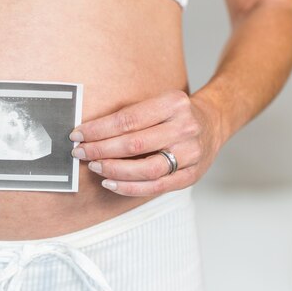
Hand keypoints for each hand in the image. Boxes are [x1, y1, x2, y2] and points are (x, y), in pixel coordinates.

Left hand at [68, 89, 222, 195]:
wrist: (214, 122)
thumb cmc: (175, 114)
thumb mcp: (158, 102)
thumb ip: (130, 116)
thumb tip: (89, 132)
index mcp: (174, 103)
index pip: (128, 119)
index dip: (98, 129)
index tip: (78, 134)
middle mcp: (185, 128)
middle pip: (134, 144)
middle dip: (100, 149)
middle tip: (80, 152)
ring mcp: (190, 153)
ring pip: (146, 169)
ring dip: (114, 170)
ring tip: (95, 167)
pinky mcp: (191, 175)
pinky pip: (156, 186)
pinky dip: (130, 187)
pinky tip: (111, 182)